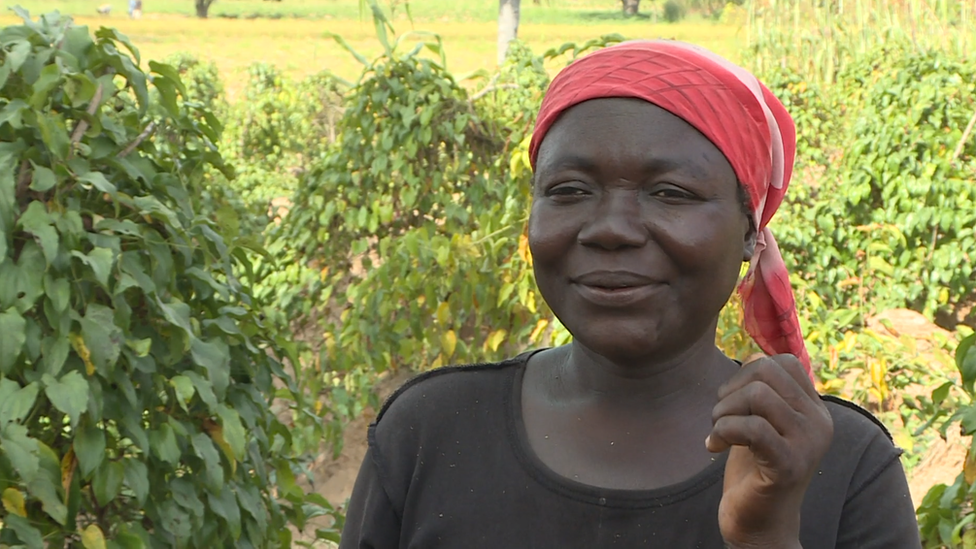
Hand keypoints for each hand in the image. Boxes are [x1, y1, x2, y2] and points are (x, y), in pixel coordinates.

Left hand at [706, 354, 832, 547]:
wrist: (759, 523)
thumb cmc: (753, 469)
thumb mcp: (762, 421)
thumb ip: (764, 391)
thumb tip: (753, 355)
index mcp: (815, 409)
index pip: (783, 362)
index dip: (746, 373)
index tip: (732, 401)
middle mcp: (819, 423)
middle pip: (766, 372)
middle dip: (730, 390)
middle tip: (720, 418)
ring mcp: (808, 444)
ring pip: (757, 395)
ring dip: (723, 411)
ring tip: (718, 433)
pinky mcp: (789, 465)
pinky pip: (751, 427)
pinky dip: (722, 432)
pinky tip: (714, 448)